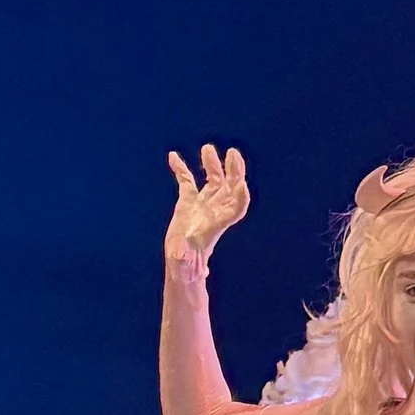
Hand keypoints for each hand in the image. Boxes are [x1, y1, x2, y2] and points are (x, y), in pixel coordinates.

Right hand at [164, 143, 248, 265]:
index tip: (241, 186)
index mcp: (217, 225)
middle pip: (229, 187)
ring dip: (212, 164)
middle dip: (234, 171)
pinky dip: (180, 169)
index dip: (241, 197)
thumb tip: (179, 255)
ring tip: (207, 149)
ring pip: (213, 179)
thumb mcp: (183, 264)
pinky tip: (172, 156)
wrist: (182, 263)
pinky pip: (186, 181)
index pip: (236, 208)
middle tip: (233, 155)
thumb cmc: (185, 266)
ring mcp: (202, 204)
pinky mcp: (188, 201)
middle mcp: (214, 211)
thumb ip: (182, 259)